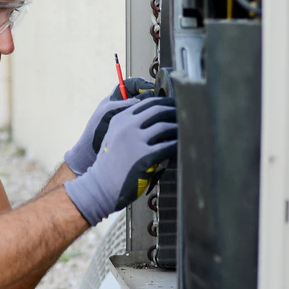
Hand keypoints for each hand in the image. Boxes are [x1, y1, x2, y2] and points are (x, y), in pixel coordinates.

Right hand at [63, 96, 176, 225]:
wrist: (100, 186)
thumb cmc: (110, 163)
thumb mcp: (114, 136)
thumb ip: (130, 124)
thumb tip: (155, 118)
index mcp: (121, 119)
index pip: (147, 103)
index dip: (165, 102)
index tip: (175, 105)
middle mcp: (127, 126)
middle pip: (158, 110)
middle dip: (175, 110)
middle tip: (186, 113)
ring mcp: (135, 141)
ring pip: (165, 126)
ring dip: (178, 127)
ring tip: (187, 129)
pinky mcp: (144, 157)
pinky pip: (168, 146)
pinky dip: (177, 144)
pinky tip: (182, 145)